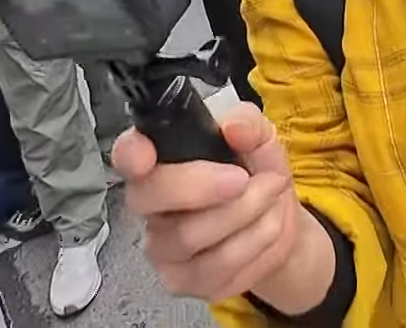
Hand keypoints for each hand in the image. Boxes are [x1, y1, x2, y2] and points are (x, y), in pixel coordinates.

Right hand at [115, 103, 306, 301]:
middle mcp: (150, 207)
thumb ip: (250, 125)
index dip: (130, 154)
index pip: (127, 155)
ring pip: (189, 235)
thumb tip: (235, 127)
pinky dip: (256, 242)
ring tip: (271, 197)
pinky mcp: (182, 281)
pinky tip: (268, 228)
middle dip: (199, 186)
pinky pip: (218, 266)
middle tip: (243, 179)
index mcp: (161, 161)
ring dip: (245, 213)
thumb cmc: (256, 175)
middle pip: (148, 197)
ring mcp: (162, 249)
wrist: (278, 224)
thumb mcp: (261, 141)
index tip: (146, 156)